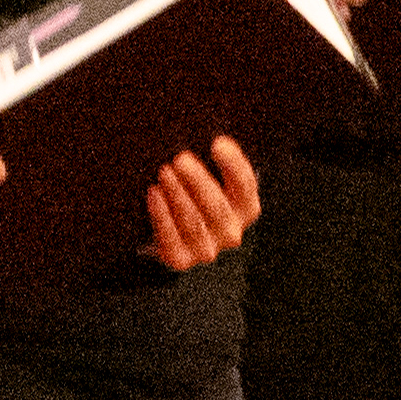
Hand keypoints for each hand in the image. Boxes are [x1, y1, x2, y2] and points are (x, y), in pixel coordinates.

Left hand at [142, 135, 260, 269]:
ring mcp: (207, 249)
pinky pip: (170, 236)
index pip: (245, 186)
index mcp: (246, 209)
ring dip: (178, 194)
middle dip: (198, 180)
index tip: (217, 143)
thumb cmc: (195, 198)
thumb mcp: (211, 182)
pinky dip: (161, 214)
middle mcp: (231, 233)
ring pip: (193, 221)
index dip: (233, 164)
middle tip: (180, 159)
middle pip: (217, 206)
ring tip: (164, 172)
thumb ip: (215, 164)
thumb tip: (213, 140)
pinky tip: (154, 193)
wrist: (175, 238)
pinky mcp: (181, 259)